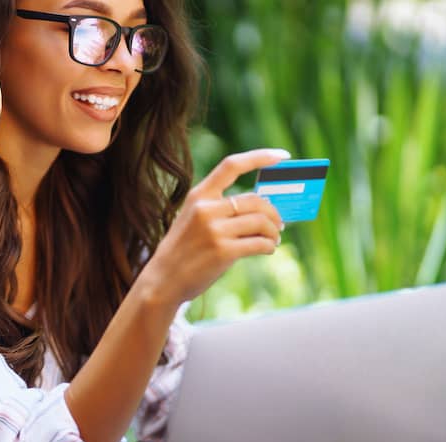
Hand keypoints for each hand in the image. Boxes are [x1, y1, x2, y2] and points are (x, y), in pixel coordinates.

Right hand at [137, 149, 288, 305]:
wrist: (162, 280)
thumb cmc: (183, 251)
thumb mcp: (193, 219)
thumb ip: (219, 209)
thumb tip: (261, 208)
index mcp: (199, 195)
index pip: (232, 165)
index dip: (260, 157)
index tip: (282, 156)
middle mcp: (206, 208)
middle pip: (256, 200)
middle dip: (274, 213)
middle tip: (280, 224)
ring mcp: (214, 230)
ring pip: (261, 222)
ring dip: (274, 232)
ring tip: (274, 239)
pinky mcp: (223, 251)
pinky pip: (259, 244)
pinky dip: (269, 246)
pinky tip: (267, 250)